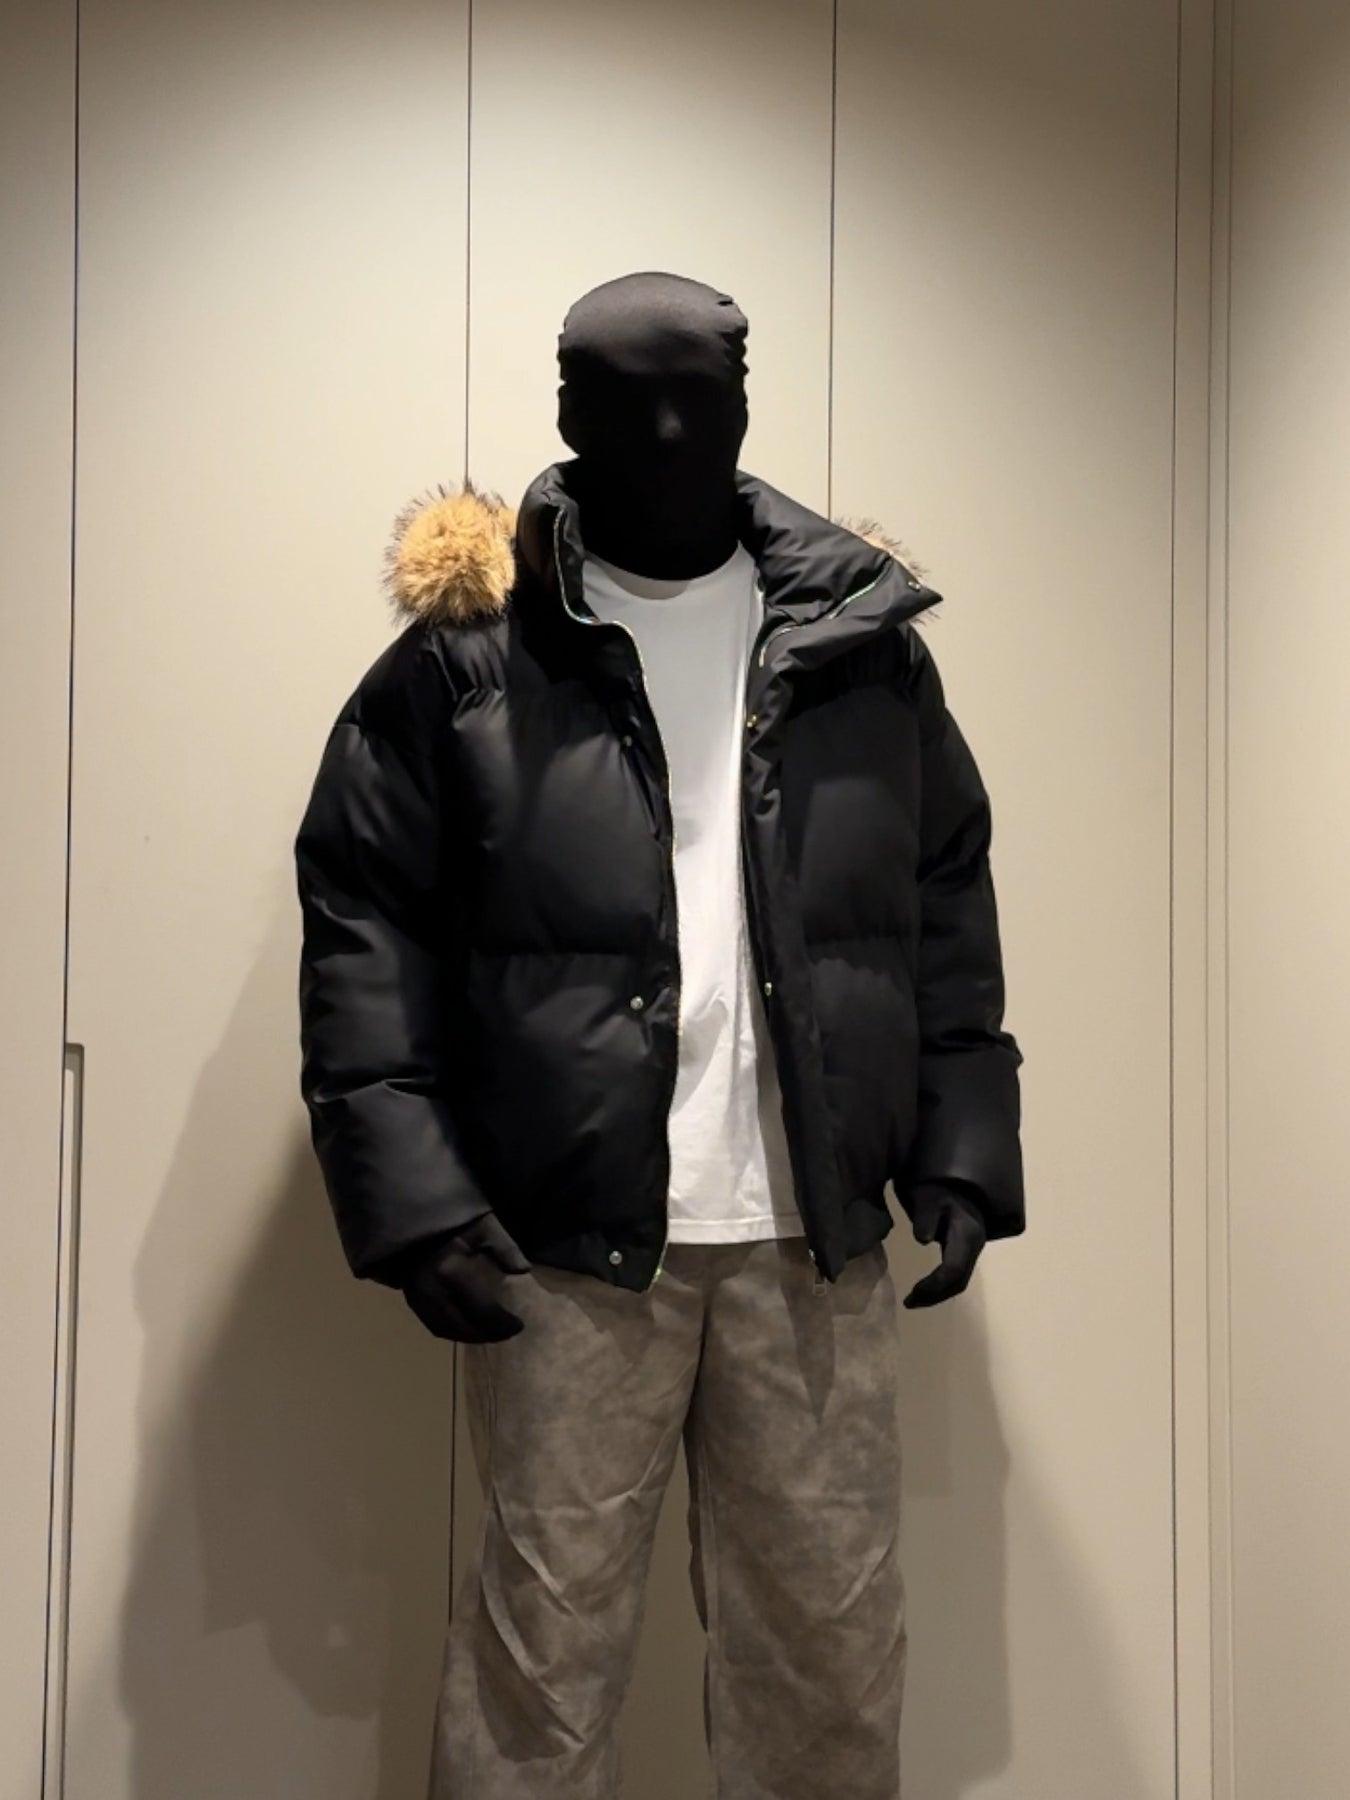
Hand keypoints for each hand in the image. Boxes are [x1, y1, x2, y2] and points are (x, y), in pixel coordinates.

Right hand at [398, 1212, 531, 1341]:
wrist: (410, 1210)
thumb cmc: (450, 1215)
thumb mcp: (484, 1223)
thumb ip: (505, 1248)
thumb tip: (524, 1271)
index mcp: (453, 1271)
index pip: (483, 1311)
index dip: (503, 1324)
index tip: (520, 1325)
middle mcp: (433, 1291)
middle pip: (464, 1327)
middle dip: (488, 1334)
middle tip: (506, 1333)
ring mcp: (418, 1296)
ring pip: (445, 1330)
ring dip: (469, 1336)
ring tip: (488, 1333)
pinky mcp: (409, 1295)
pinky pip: (431, 1323)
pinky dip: (450, 1330)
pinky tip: (464, 1326)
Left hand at [903, 1182, 986, 1308]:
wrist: (951, 1182)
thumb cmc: (934, 1188)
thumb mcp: (926, 1198)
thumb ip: (925, 1216)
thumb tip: (923, 1239)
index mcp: (967, 1235)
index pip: (953, 1270)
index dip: (934, 1285)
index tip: (911, 1293)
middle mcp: (975, 1245)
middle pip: (958, 1281)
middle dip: (934, 1296)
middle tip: (908, 1302)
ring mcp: (972, 1249)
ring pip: (959, 1281)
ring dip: (936, 1295)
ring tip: (912, 1300)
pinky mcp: (965, 1250)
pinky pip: (956, 1275)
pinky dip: (940, 1286)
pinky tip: (923, 1289)